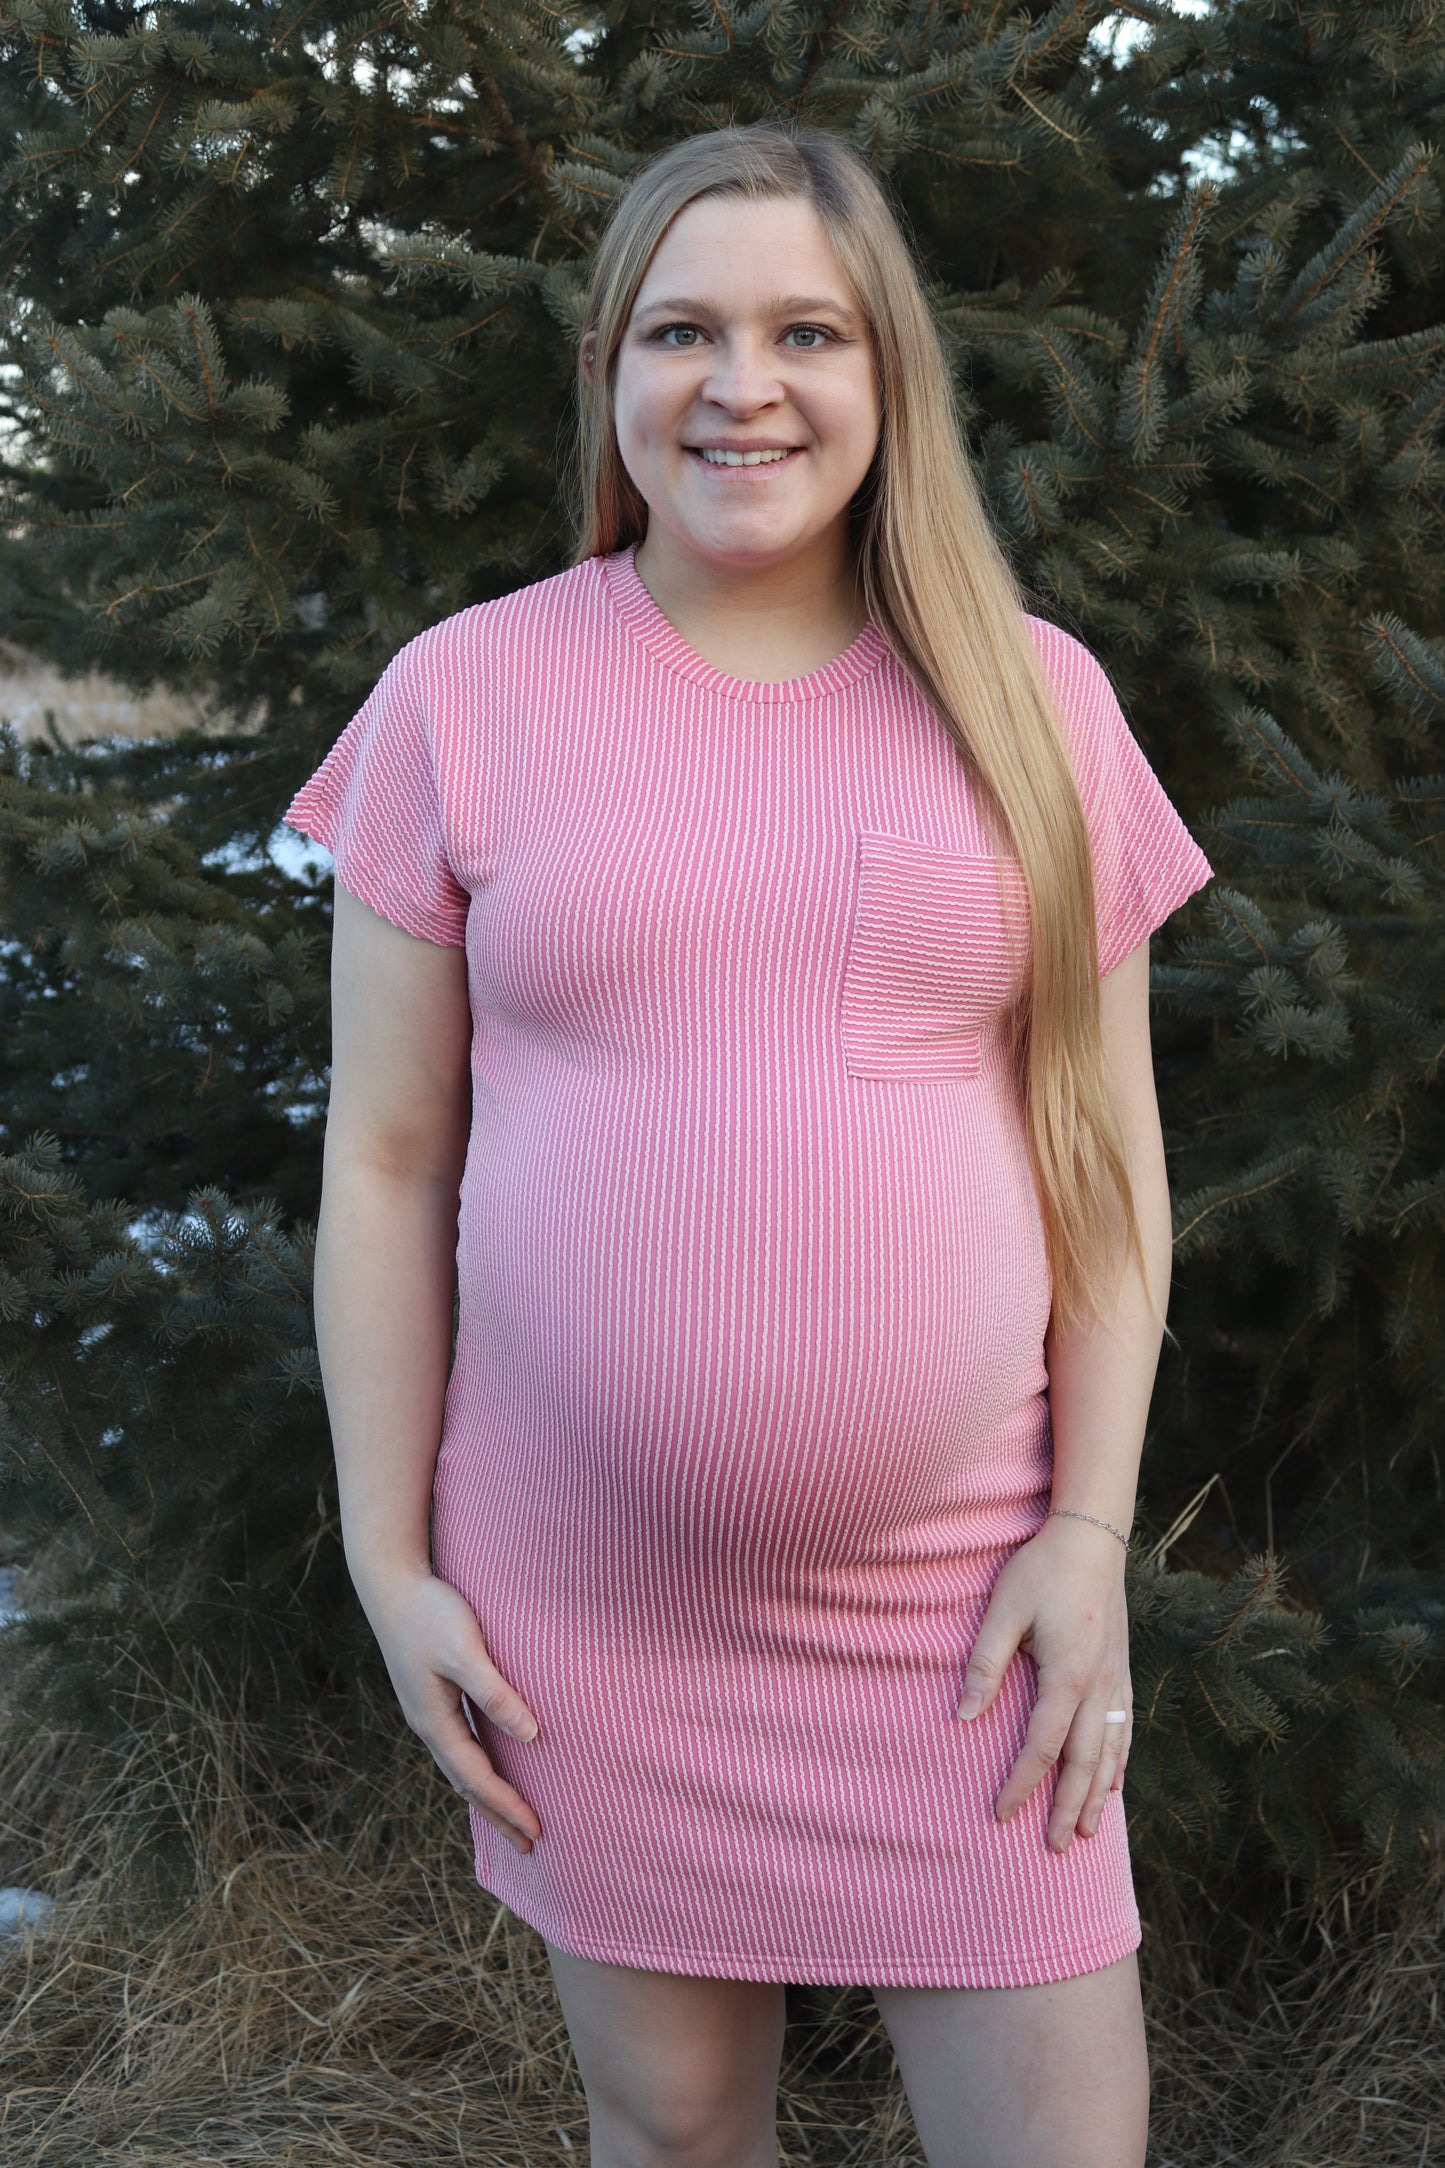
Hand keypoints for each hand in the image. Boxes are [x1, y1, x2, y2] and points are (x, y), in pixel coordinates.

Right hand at [357, 1565, 542, 1855]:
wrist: (391, 1585)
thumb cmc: (431, 1614)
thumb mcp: (465, 1651)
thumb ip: (495, 1692)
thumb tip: (530, 1734)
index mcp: (435, 1722)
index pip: (477, 1779)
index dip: (506, 1806)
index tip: (535, 1831)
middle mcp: (428, 1725)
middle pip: (466, 1784)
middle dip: (496, 1814)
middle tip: (528, 1845)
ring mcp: (427, 1712)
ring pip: (460, 1767)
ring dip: (486, 1795)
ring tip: (511, 1818)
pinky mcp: (431, 1696)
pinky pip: (458, 1746)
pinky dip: (477, 1767)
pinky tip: (490, 1763)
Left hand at [955, 1516, 1131, 1853]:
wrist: (1092, 1537)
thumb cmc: (1041, 1570)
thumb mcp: (1004, 1611)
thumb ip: (984, 1665)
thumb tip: (964, 1718)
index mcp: (1068, 1674)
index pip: (1043, 1745)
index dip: (1022, 1783)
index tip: (1001, 1813)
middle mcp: (1100, 1685)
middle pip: (1085, 1761)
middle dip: (1067, 1806)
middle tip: (1053, 1846)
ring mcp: (1117, 1678)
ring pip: (1111, 1751)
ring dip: (1097, 1794)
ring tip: (1085, 1831)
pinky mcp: (1122, 1668)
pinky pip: (1125, 1727)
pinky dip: (1119, 1761)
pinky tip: (1113, 1782)